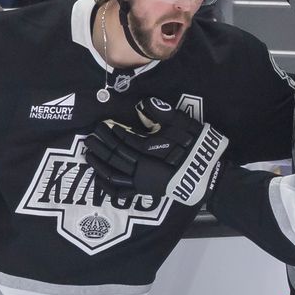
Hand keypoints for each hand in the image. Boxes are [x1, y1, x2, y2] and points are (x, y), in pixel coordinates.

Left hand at [84, 97, 228, 205]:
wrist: (206, 174)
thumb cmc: (195, 147)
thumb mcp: (183, 124)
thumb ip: (163, 113)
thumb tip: (144, 102)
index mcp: (149, 152)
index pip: (124, 141)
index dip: (110, 133)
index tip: (101, 125)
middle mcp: (141, 169)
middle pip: (114, 156)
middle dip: (100, 146)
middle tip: (88, 136)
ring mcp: (141, 183)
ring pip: (112, 175)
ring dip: (98, 164)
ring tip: (88, 154)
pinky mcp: (143, 192)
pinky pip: (119, 192)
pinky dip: (106, 186)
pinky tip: (98, 179)